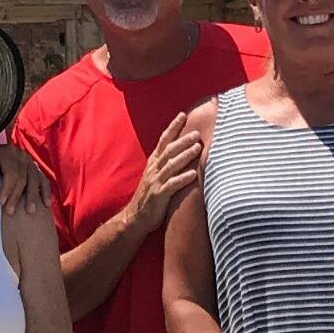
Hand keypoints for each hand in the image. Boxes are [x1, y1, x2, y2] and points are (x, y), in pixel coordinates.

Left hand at [0, 143, 51, 216]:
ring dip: (33, 196)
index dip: (7, 189)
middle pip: (24, 178)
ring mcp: (30, 161)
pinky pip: (43, 179)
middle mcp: (22, 156)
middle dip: (17, 196)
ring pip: (35, 180)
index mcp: (8, 153)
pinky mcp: (35, 168)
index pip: (11, 173)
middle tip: (10, 212)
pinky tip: (46, 204)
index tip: (1, 203)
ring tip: (30, 211)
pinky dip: (45, 191)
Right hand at [123, 111, 203, 231]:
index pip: (164, 140)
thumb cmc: (150, 196)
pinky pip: (171, 186)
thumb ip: (167, 163)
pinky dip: (182, 179)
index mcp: (154, 163)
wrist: (135, 218)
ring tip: (198, 148)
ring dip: (185, 156)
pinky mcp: (158, 196)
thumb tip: (183, 150)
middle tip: (197, 132)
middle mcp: (154, 170)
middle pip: (169, 151)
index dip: (173, 127)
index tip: (183, 115)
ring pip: (171, 165)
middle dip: (183, 140)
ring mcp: (155, 182)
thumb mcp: (155, 176)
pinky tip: (193, 174)